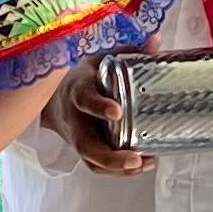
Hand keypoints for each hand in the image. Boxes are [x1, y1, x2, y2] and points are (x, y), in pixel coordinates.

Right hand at [40, 58, 152, 175]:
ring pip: (91, 160)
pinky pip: (97, 165)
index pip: (84, 99)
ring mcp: (78, 138)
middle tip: (135, 159)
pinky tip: (142, 165)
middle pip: (85, 144)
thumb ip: (128, 52)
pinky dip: (118, 170)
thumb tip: (156, 41)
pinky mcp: (84, 150)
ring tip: (143, 164)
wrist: (55, 98)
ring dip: (116, 168)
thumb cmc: (86, 78)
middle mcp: (75, 119)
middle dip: (109, 156)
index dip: (98, 106)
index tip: (117, 111)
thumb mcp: (101, 60)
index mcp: (77, 91)